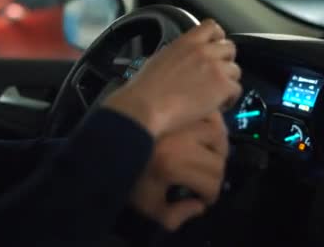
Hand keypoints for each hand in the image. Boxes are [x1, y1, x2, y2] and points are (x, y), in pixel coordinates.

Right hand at [103, 19, 241, 138]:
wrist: (147, 106)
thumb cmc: (144, 89)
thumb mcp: (158, 59)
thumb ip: (177, 54)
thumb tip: (183, 61)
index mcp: (186, 42)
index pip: (211, 27)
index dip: (217, 38)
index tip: (215, 47)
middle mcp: (204, 51)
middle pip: (230, 48)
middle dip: (225, 61)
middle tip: (217, 74)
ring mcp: (215, 68)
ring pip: (235, 70)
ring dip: (227, 81)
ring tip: (216, 94)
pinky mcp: (222, 87)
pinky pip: (236, 89)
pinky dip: (229, 98)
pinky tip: (218, 105)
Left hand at [130, 113, 228, 230]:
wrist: (105, 145)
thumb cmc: (125, 176)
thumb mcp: (146, 206)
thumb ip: (174, 217)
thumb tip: (198, 206)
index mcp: (172, 164)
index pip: (212, 184)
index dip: (209, 196)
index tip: (201, 197)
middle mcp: (179, 140)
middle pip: (218, 162)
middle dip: (213, 176)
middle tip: (202, 179)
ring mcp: (180, 120)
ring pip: (218, 136)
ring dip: (216, 149)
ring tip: (204, 157)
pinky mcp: (178, 107)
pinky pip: (208, 115)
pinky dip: (212, 124)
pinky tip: (202, 136)